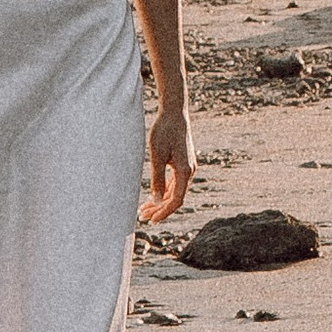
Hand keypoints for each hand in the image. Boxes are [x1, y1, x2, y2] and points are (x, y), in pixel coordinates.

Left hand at [142, 105, 191, 223]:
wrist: (174, 112)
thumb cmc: (164, 131)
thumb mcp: (157, 155)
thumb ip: (158, 178)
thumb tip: (157, 200)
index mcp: (184, 171)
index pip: (177, 200)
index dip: (164, 212)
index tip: (152, 220)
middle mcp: (189, 171)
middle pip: (175, 198)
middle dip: (159, 209)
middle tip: (143, 217)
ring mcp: (187, 167)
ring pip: (175, 191)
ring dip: (160, 201)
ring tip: (144, 209)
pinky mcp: (182, 162)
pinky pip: (175, 183)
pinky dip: (164, 191)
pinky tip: (153, 196)